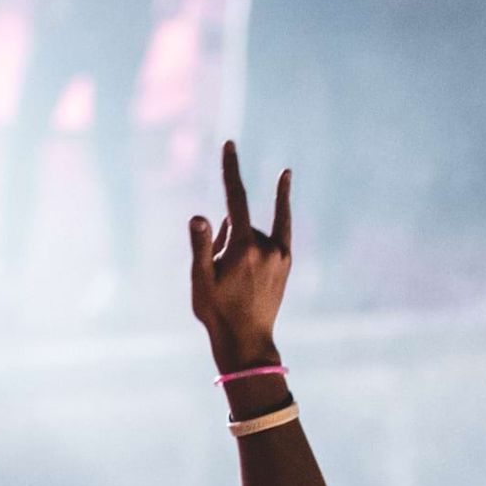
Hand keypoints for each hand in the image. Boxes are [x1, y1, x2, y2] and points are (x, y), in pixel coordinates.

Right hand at [189, 141, 291, 373]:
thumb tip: (199, 216)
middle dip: (224, 239)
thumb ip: (201, 245)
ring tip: (235, 280)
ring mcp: (280, 252)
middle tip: (219, 276)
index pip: (236, 198)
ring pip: (252, 232)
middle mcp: (267, 245)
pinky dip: (281, 202)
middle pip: (238, 224)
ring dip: (239, 245)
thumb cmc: (217, 311)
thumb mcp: (200, 280)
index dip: (231, 169)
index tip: (229, 144)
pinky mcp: (286, 259)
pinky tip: (285, 174)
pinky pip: (282, 224)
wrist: (246, 341)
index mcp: (244, 247)